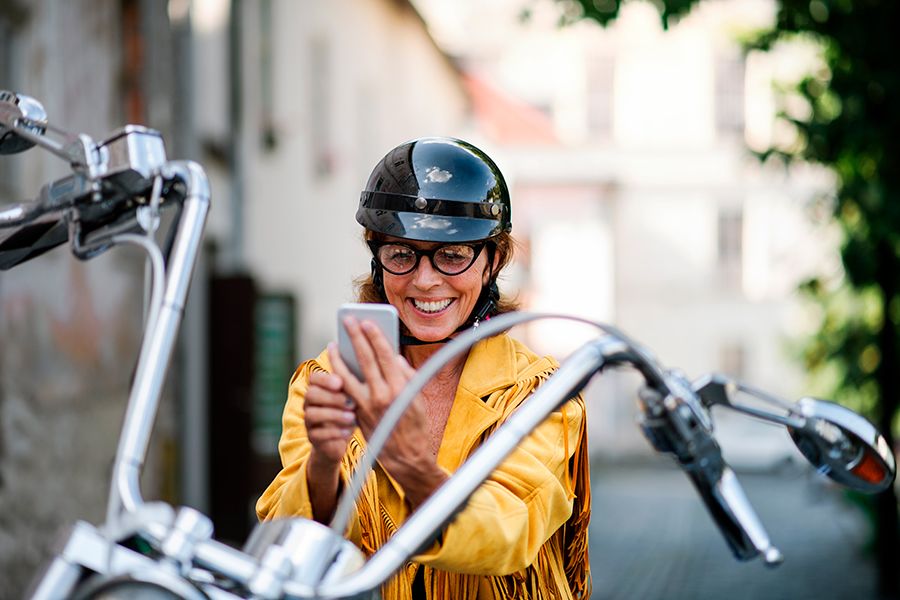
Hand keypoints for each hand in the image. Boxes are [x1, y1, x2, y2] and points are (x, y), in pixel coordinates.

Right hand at [305, 371, 355, 465]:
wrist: (339, 440)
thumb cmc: (349, 413)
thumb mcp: (353, 398)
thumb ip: (353, 387)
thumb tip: (367, 375)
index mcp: (318, 389)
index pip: (313, 378)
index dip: (325, 379)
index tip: (340, 383)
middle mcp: (310, 403)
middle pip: (311, 394)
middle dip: (332, 398)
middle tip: (351, 403)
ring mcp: (309, 421)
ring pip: (312, 414)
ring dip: (334, 415)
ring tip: (352, 417)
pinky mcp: (312, 438)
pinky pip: (317, 434)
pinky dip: (334, 432)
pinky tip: (348, 431)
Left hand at [329, 317, 446, 507]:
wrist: (407, 458)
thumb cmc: (417, 427)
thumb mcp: (419, 399)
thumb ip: (408, 376)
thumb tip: (394, 358)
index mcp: (400, 389)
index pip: (384, 355)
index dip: (374, 336)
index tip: (367, 323)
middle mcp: (381, 396)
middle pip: (364, 360)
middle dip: (355, 338)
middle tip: (348, 322)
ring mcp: (366, 406)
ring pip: (346, 376)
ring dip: (338, 358)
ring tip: (332, 345)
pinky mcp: (357, 415)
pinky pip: (344, 392)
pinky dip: (338, 378)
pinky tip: (335, 368)